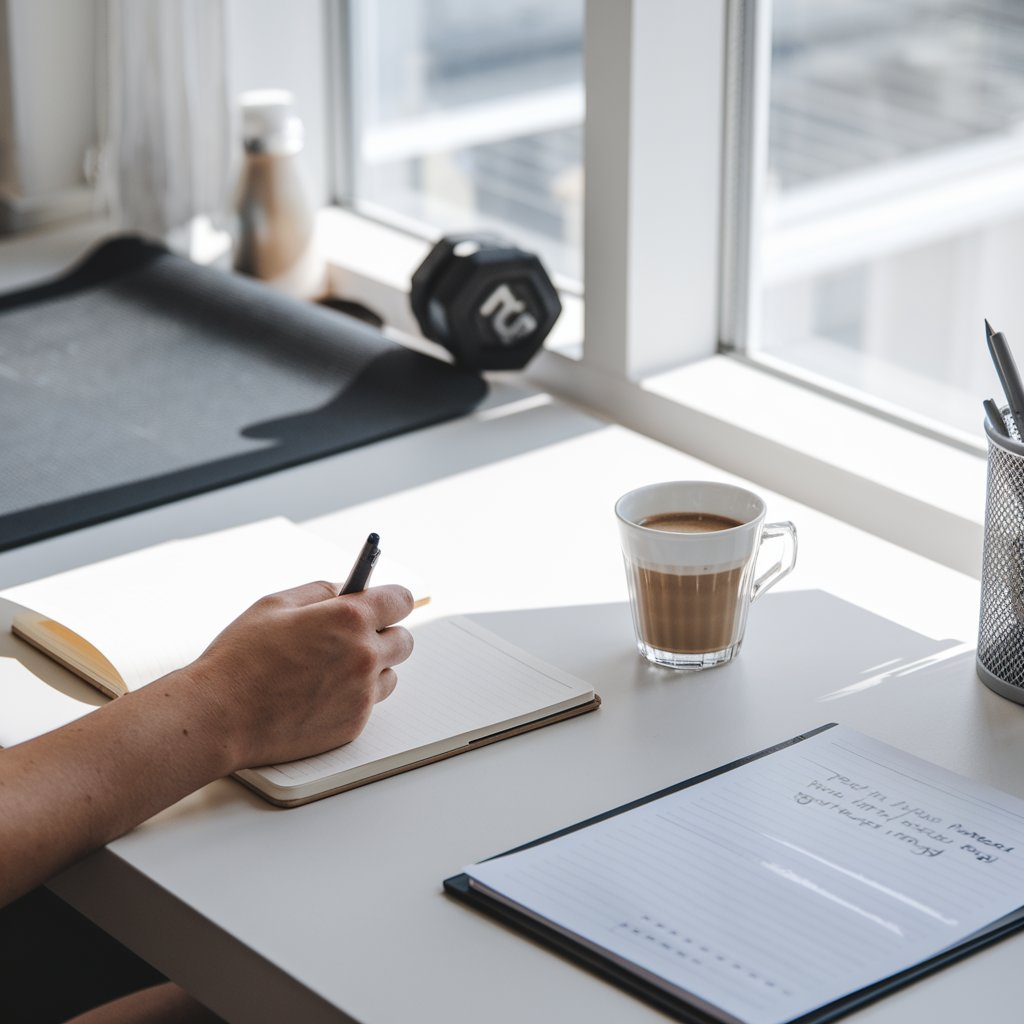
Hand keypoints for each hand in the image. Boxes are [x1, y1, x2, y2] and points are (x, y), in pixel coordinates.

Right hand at [179, 581, 414, 770]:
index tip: (382, 603)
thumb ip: (320, 592)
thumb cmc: (241, 658)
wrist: (220, 716)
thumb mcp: (275, 604)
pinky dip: (352, 697)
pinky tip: (318, 694)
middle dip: (383, 634)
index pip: (401, 600)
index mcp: (349, 619)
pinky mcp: (354, 724)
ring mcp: (362, 694)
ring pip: (389, 674)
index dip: (390, 600)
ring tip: (330, 669)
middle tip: (352, 637)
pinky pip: (369, 704)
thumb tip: (346, 589)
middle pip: (404, 640)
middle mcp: (364, 656)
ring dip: (371, 669)